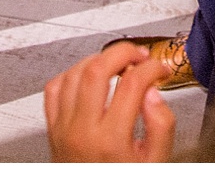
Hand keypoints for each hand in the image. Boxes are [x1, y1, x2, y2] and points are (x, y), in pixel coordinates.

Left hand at [44, 43, 177, 161]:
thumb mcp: (155, 162)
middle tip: (139, 55)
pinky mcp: (52, 130)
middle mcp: (82, 132)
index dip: (151, 68)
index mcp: (111, 141)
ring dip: (97, 60)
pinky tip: (87, 77)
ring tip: (117, 63)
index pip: (132, 84)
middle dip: (123, 52)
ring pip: (73, 74)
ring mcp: (63, 130)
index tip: (160, 69)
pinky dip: (70, 74)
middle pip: (97, 69)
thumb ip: (161, 126)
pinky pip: (54, 89)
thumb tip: (152, 92)